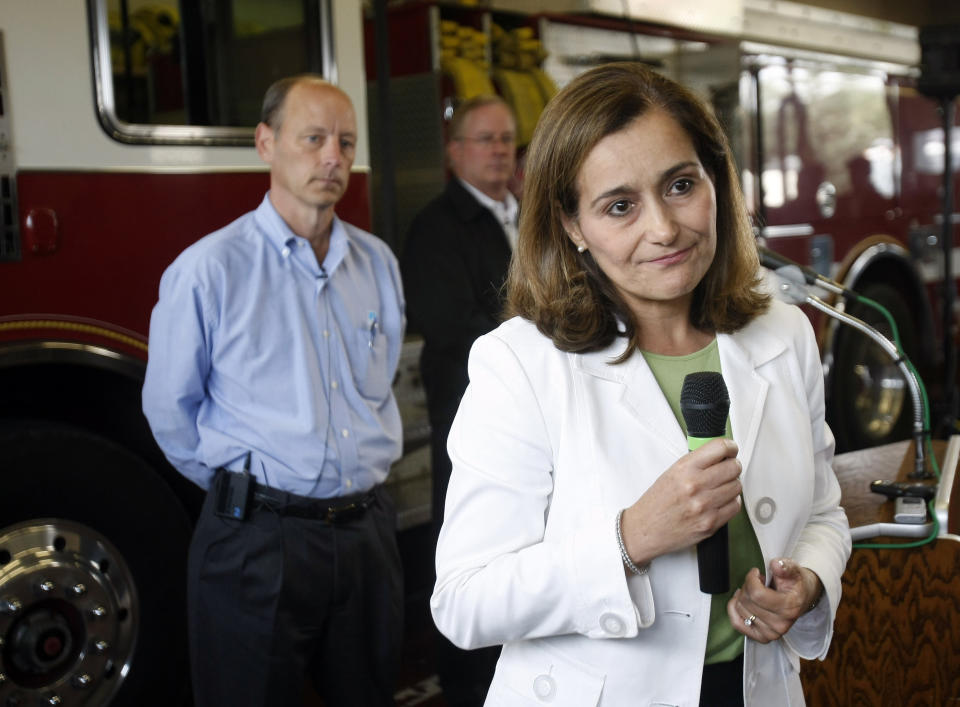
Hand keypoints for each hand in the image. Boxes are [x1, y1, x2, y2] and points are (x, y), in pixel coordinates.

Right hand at [620, 439, 740, 566]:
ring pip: (737, 486)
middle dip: (732, 466)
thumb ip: (696, 463)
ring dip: (731, 485)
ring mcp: (704, 505)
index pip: (720, 448)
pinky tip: (720, 501)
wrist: (645, 529)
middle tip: (726, 469)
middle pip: (734, 467)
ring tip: (720, 488)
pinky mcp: (711, 523)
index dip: (730, 447)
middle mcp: (695, 485)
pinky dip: (731, 502)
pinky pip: (735, 506)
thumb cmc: (656, 503)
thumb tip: (720, 455)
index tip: (731, 450)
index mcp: (684, 468)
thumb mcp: (671, 473)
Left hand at [727, 558, 822, 643]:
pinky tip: (741, 600)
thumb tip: (776, 565)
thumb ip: (785, 566)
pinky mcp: (762, 637)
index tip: (756, 572)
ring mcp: (771, 633)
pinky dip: (734, 609)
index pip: (757, 593)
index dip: (751, 578)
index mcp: (789, 607)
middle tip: (757, 582)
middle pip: (747, 600)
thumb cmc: (796, 584)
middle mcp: (780, 624)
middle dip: (747, 585)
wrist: (802, 599)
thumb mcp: (794, 570)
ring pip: (740, 608)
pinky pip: (737, 623)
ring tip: (755, 592)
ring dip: (743, 596)